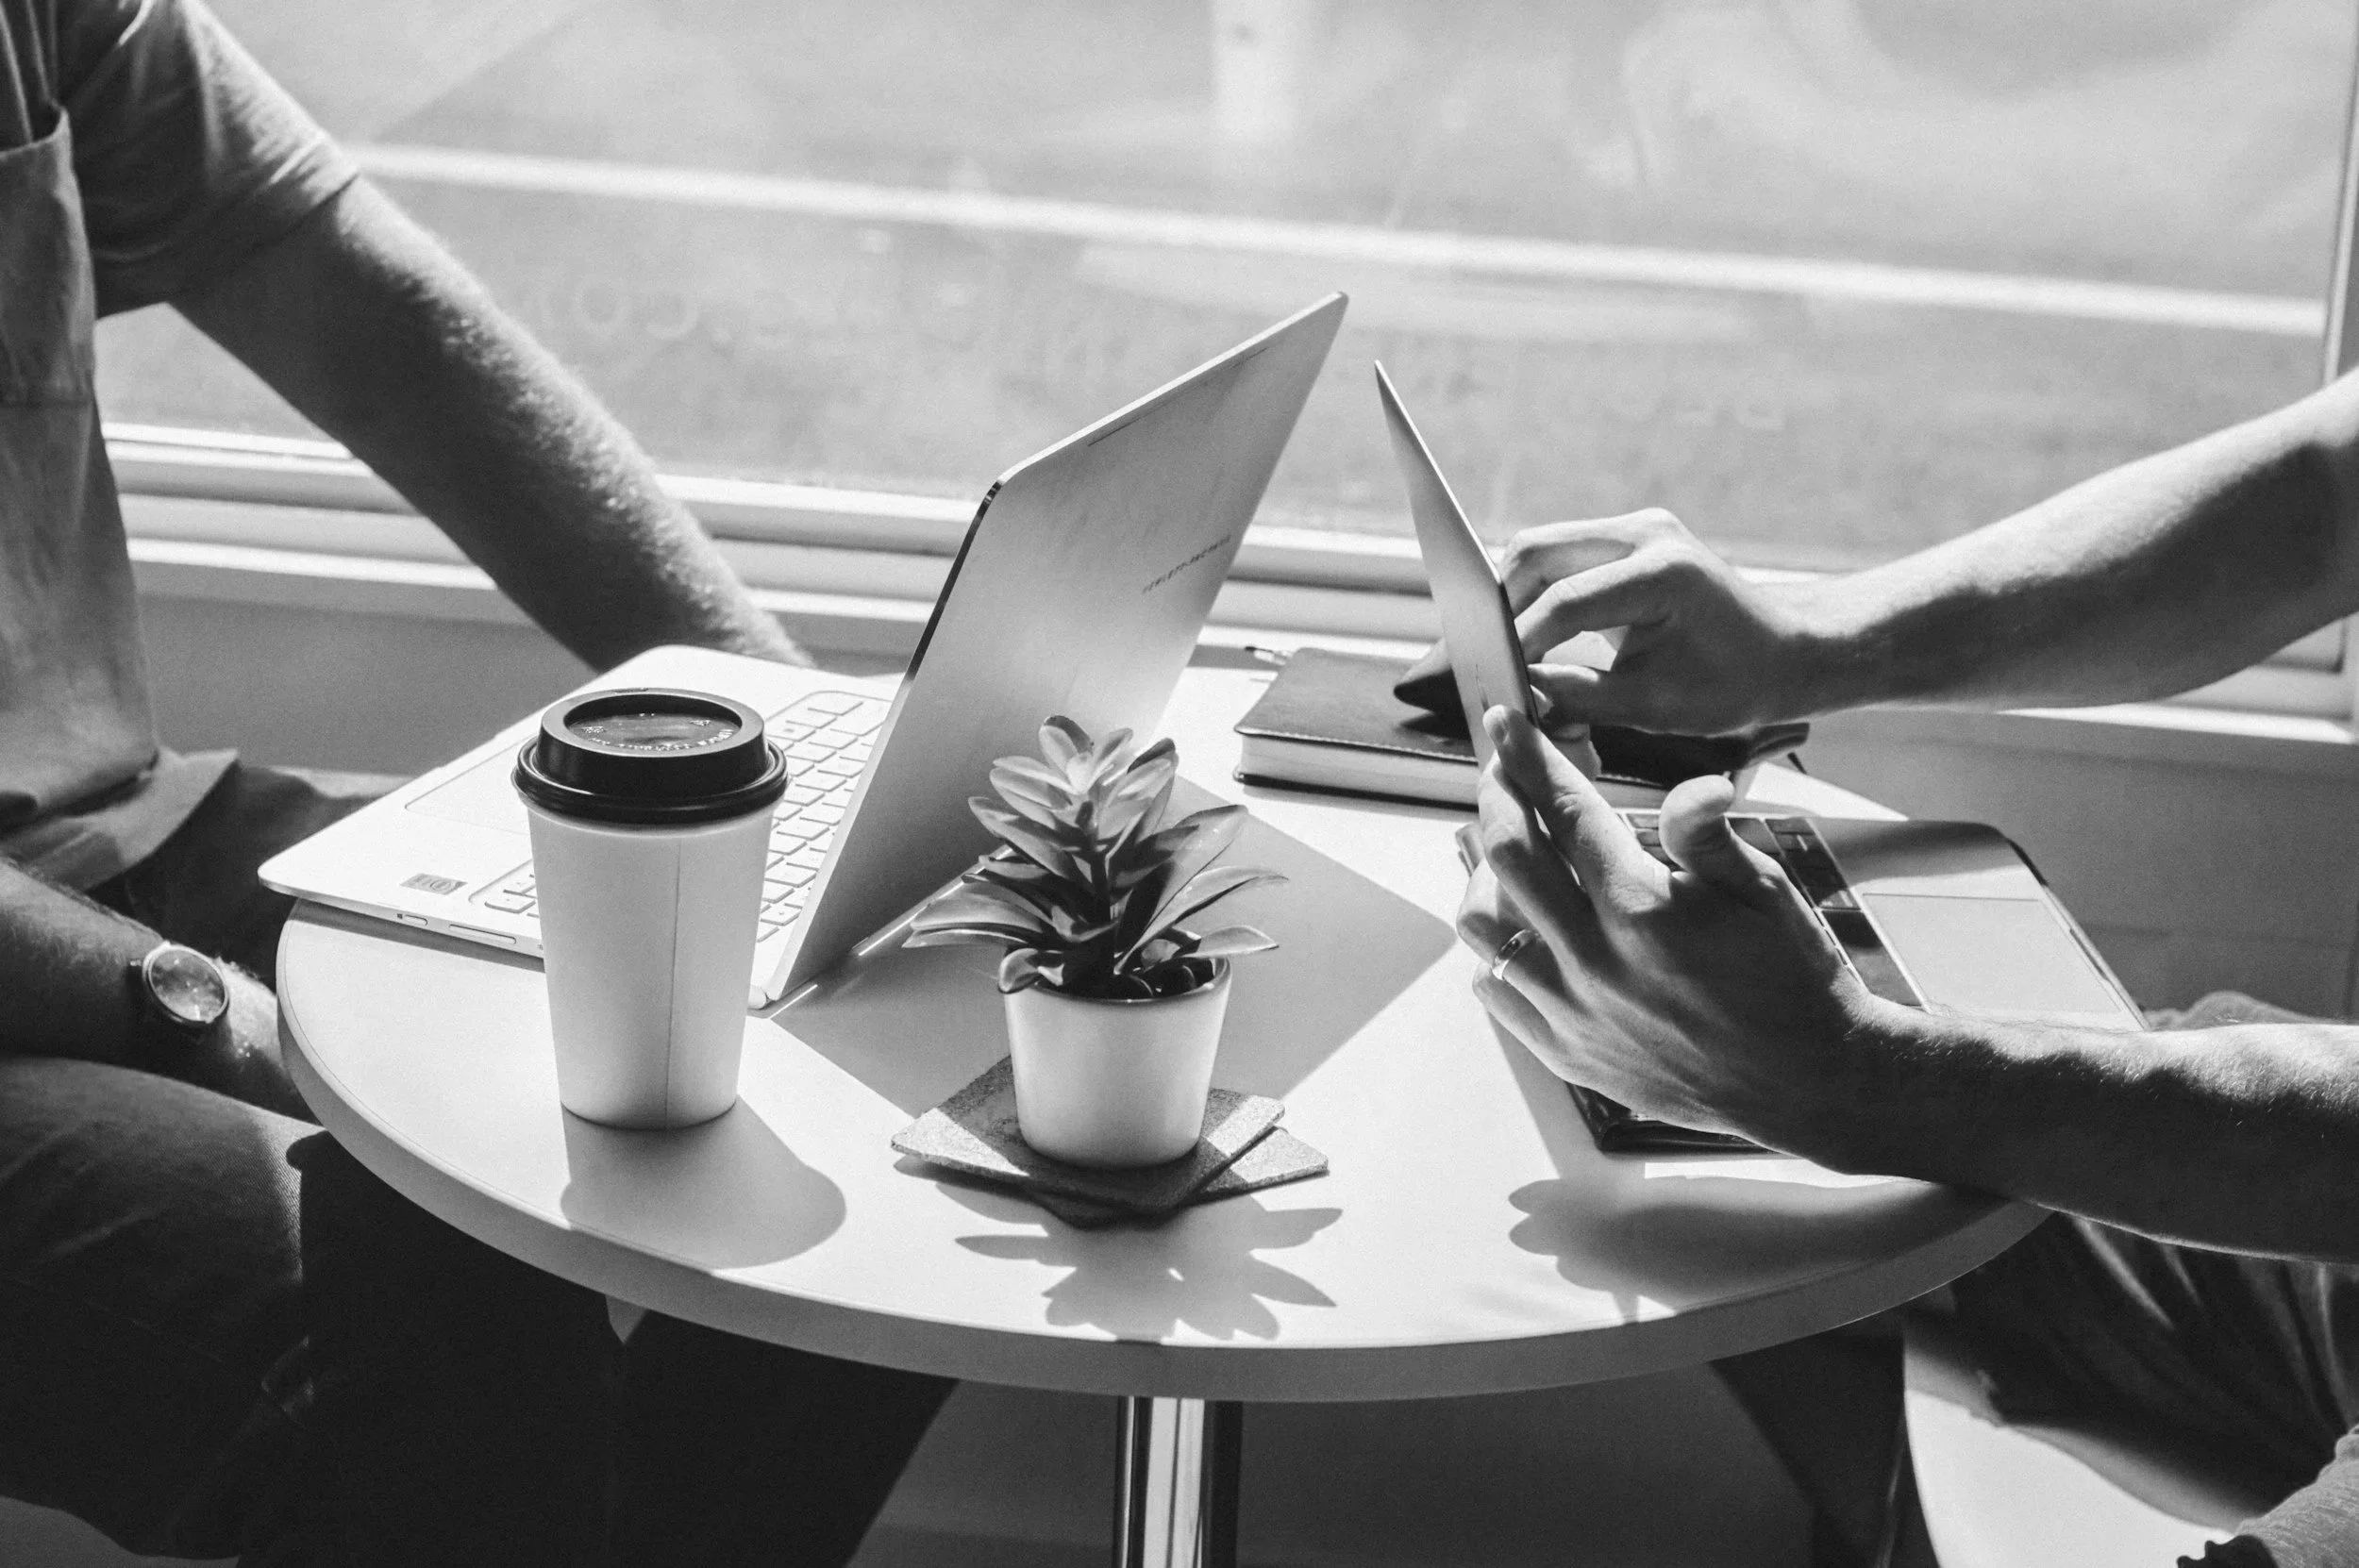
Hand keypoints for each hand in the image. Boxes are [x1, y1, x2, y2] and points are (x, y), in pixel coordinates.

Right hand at [1403, 509, 1816, 735]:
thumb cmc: (1735, 685)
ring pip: (1541, 546)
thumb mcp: (1654, 707)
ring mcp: (1638, 527)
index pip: (1563, 602)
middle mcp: (1646, 533)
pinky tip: (1535, 631)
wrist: (1787, 652)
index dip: (1520, 643)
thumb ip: (1578, 696)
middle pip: (1536, 551)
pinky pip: (1563, 553)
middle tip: (1489, 658)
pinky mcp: (1630, 536)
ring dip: (1517, 594)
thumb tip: (1517, 695)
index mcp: (1662, 572)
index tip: (1493, 679)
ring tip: (1509, 649)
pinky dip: (1540, 589)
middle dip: (1503, 606)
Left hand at [1455, 705, 1881, 1149]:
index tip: (1506, 724)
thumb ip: (1707, 834)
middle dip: (1496, 799)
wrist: (1807, 1082)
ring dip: (1483, 876)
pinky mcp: (1567, 1052)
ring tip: (1503, 850)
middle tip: (1500, 774)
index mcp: (1643, 909)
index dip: (1528, 758)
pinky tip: (1519, 927)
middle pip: (1508, 858)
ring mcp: (1574, 1012)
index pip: (1563, 811)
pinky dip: (1494, 950)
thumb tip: (1692, 783)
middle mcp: (1595, 961)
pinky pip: (1495, 990)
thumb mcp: (1764, 891)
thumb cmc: (1793, 978)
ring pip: (1484, 926)